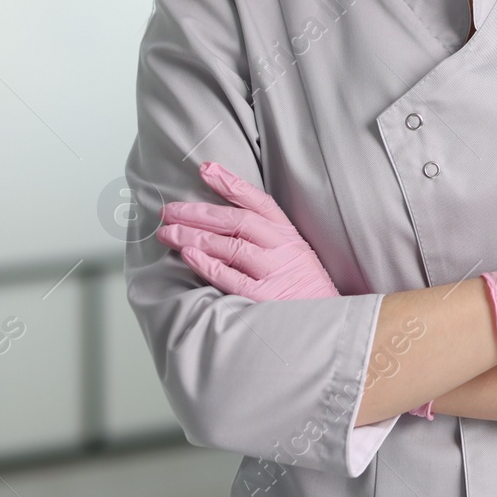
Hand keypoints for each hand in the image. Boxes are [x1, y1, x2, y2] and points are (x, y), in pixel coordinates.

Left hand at [156, 162, 338, 300]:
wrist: (328, 327)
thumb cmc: (305, 292)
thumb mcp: (296, 257)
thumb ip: (267, 241)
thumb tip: (221, 227)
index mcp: (290, 236)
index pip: (259, 202)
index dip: (231, 184)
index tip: (206, 169)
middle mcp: (283, 249)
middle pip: (237, 221)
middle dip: (199, 212)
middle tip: (169, 210)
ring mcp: (275, 272)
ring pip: (231, 246)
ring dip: (195, 236)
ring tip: (167, 232)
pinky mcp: (265, 297)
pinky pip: (231, 277)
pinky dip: (208, 264)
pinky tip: (188, 255)